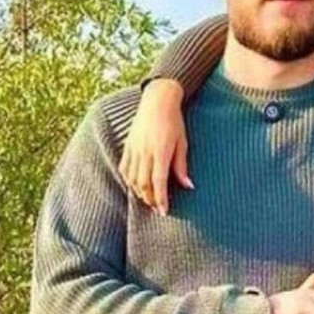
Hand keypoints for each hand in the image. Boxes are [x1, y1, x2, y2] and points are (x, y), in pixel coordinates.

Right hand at [118, 79, 191, 214]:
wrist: (157, 101)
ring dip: (139, 192)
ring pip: (132, 178)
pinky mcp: (128, 145)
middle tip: (157, 208)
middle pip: (143, 184)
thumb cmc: (174, 122)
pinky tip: (135, 185)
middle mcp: (144, 152)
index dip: (161, 199)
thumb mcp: (182, 143)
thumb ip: (181, 166)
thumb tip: (188, 186)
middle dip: (150, 199)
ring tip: (148, 199)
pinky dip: (129, 180)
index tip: (163, 211)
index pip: (159, 182)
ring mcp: (134, 149)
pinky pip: (124, 168)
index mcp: (160, 151)